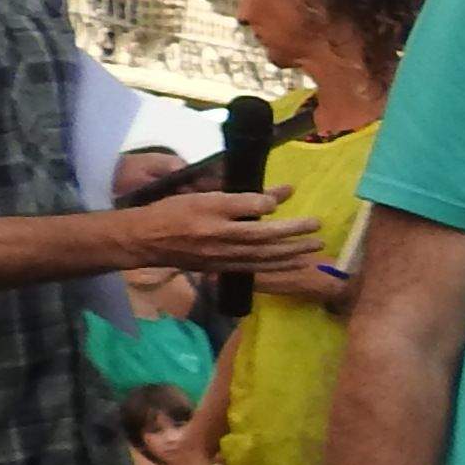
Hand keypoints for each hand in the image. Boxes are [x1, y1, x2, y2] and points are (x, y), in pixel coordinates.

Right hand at [125, 190, 323, 276]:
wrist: (146, 240)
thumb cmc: (173, 212)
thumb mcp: (203, 197)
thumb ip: (239, 200)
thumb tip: (273, 199)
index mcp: (215, 221)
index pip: (251, 217)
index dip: (273, 210)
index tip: (289, 196)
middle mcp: (222, 242)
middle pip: (265, 240)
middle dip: (294, 235)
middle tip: (319, 227)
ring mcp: (224, 258)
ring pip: (264, 257)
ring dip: (292, 252)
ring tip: (316, 246)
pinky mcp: (223, 268)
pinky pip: (255, 268)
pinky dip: (277, 265)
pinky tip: (294, 262)